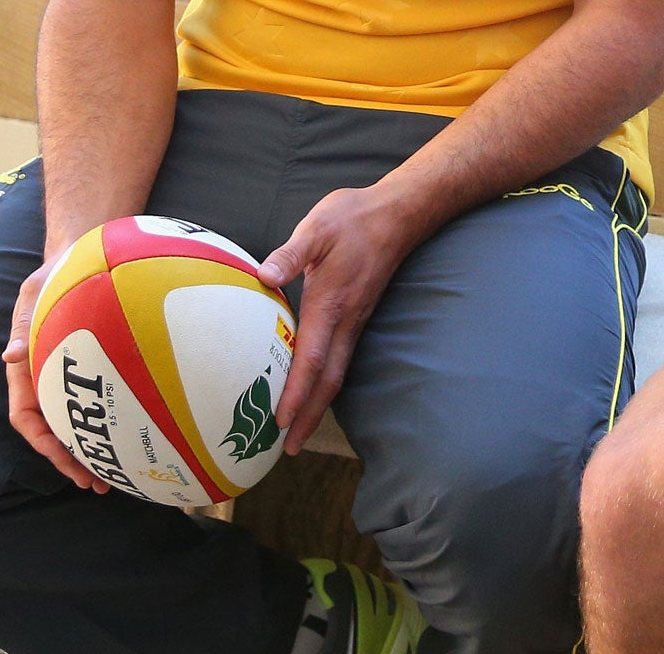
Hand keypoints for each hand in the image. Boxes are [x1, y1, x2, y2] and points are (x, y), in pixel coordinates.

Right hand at [1, 253, 108, 490]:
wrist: (82, 254)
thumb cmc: (54, 274)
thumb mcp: (34, 293)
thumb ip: (23, 324)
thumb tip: (9, 356)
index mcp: (27, 366)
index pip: (26, 415)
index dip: (42, 441)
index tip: (63, 458)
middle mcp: (47, 377)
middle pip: (54, 431)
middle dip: (71, 460)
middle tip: (98, 484)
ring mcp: (74, 373)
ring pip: (80, 422)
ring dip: (94, 450)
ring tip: (119, 476)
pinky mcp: (98, 366)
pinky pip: (105, 399)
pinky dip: (114, 422)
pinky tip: (139, 436)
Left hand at [259, 182, 421, 451]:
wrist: (399, 213)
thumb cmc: (354, 218)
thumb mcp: (318, 227)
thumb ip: (291, 254)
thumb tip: (264, 275)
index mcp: (331, 302)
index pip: (312, 357)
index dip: (297, 391)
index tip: (282, 422)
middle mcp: (346, 319)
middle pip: (329, 379)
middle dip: (310, 415)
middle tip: (290, 448)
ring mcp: (356, 320)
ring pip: (337, 372)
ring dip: (318, 404)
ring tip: (299, 430)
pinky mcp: (358, 315)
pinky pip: (342, 358)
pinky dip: (327, 382)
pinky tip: (315, 390)